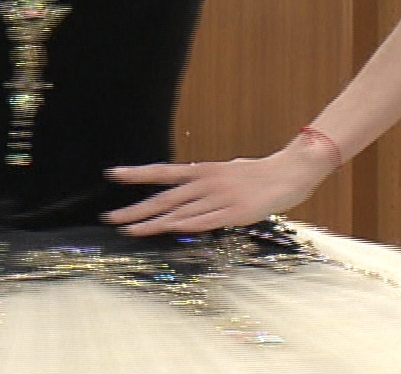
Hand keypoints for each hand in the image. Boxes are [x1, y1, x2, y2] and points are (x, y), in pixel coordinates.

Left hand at [102, 140, 338, 235]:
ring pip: (179, 212)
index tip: (113, 174)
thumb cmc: (259, 173)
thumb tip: (190, 189)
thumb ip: (206, 182)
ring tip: (129, 230)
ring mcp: (218, 198)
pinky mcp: (233, 213)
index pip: (163, 171)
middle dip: (136, 208)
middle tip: (111, 217)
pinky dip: (184, 225)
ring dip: (153, 222)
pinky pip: (204, 221)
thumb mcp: (226, 172)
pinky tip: (167, 229)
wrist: (289, 173)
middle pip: (164, 197)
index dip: (138, 174)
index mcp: (203, 170)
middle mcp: (206, 182)